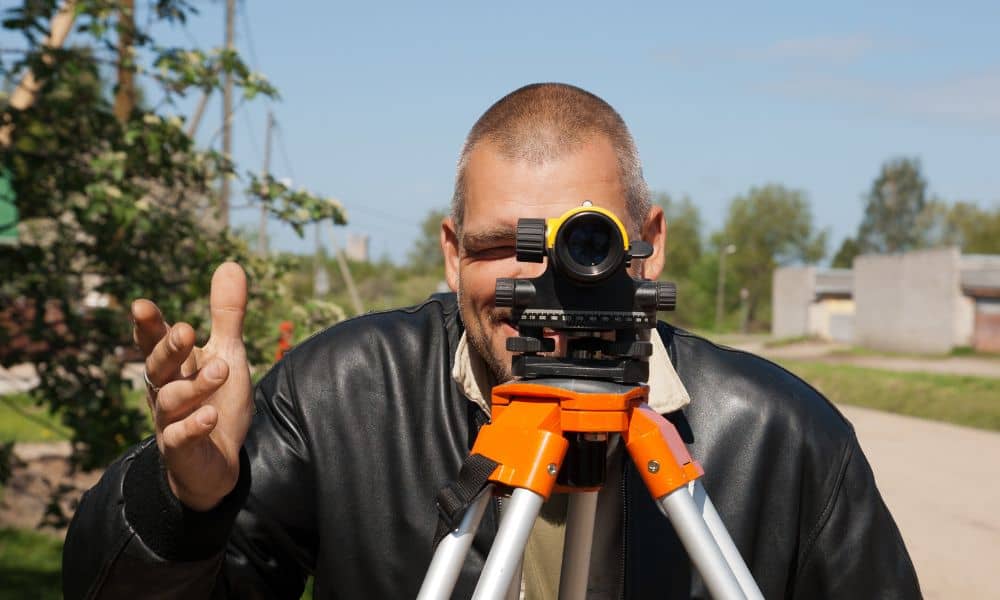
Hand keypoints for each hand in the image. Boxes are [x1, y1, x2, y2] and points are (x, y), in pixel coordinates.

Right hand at [133, 262, 253, 510]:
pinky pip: (180, 437)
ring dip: (195, 384)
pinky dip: (193, 426)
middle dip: (169, 348)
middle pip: (158, 367)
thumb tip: (231, 263)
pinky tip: (210, 415)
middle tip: (186, 329)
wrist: (217, 462)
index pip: (154, 341)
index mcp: (173, 366)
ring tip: (223, 368)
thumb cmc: (217, 400)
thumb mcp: (228, 352)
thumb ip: (226, 314)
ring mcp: (170, 421)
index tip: (141, 306)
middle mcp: (165, 390)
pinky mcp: (181, 450)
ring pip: (172, 400)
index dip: (147, 326)